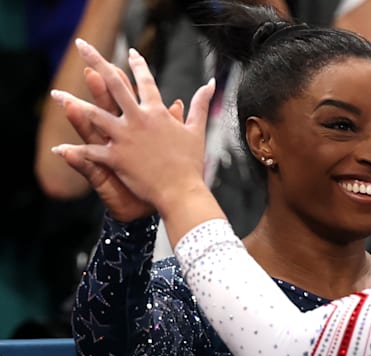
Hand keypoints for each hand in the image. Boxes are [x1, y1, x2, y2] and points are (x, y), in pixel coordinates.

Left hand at [51, 40, 213, 212]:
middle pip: (114, 86)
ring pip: (94, 115)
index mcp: (157, 113)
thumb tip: (212, 83)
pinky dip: (76, 152)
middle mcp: (138, 120)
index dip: (138, 65)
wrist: (183, 191)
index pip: (145, 82)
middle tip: (82, 46)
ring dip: (72, 104)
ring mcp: (125, 138)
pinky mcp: (116, 157)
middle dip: (97, 63)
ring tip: (55, 94)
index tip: (130, 52)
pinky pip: (91, 152)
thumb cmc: (191, 163)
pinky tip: (59, 149)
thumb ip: (200, 105)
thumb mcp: (196, 131)